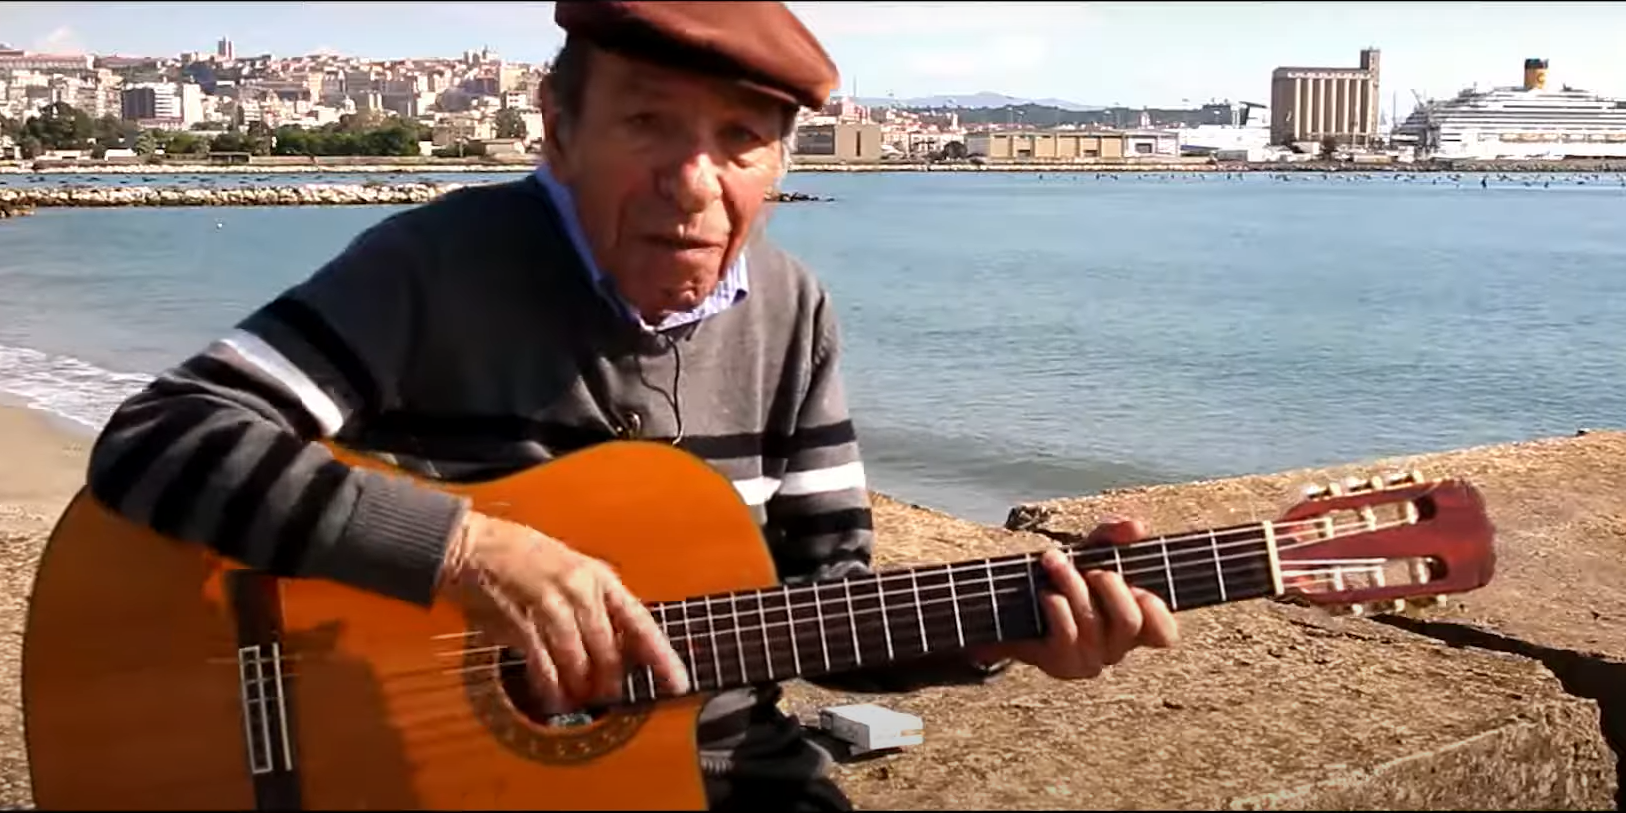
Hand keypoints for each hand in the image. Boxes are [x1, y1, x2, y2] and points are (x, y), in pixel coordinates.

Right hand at [437, 511, 689, 713]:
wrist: (474, 546)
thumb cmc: (524, 559)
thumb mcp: (572, 571)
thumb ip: (596, 606)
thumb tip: (621, 648)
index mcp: (599, 577)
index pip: (640, 622)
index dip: (661, 655)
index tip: (677, 681)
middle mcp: (580, 589)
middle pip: (609, 650)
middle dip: (610, 680)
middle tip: (608, 696)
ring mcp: (551, 604)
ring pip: (579, 660)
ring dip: (580, 687)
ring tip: (579, 700)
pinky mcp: (521, 620)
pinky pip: (544, 664)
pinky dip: (550, 687)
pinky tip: (552, 697)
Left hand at [973, 518, 1178, 678]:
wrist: (1010, 609)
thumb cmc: (1060, 579)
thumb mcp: (1087, 552)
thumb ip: (1112, 537)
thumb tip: (1136, 526)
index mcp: (1133, 626)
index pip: (1164, 634)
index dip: (1157, 611)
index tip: (1139, 586)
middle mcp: (1116, 648)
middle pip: (1129, 621)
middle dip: (1110, 586)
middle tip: (1093, 569)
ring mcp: (1089, 659)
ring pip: (1092, 622)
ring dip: (1072, 583)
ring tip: (1054, 561)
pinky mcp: (1060, 664)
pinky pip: (1066, 633)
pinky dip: (1055, 605)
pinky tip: (1043, 592)